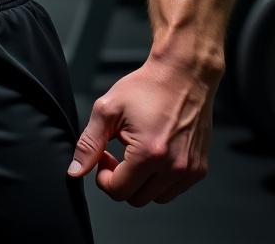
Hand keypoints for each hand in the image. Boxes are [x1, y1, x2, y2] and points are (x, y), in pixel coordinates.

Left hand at [66, 57, 215, 205]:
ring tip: (135, 153)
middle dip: (121, 180)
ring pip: (155, 197)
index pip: (118, 191)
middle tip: (117, 153)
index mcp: (148, 154)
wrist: (182, 75)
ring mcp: (189, 170)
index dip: (103, 176)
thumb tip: (75, 171)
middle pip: (136, 198)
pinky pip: (174, 190)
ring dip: (141, 182)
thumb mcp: (108, 110)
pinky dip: (160, 179)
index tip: (104, 155)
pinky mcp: (199, 169)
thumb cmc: (146, 88)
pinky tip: (153, 154)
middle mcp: (173, 167)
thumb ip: (89, 143)